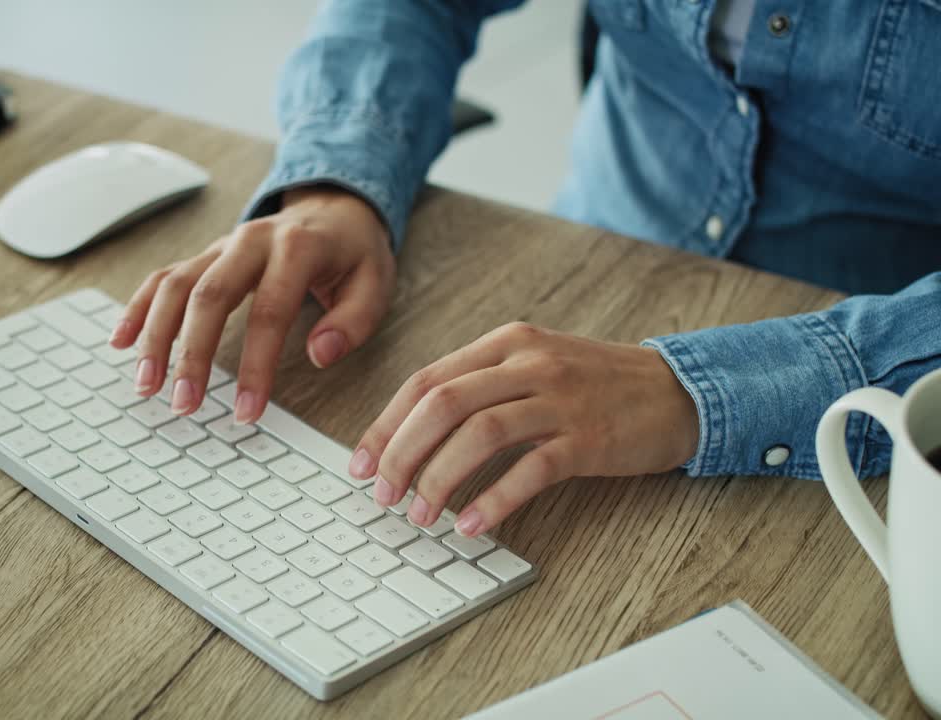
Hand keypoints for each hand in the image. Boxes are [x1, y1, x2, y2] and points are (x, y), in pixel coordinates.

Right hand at [111, 186, 395, 422]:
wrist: (334, 206)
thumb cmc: (353, 253)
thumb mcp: (376, 283)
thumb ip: (353, 321)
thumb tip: (320, 354)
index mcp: (297, 248)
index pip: (270, 311)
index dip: (257, 365)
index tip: (248, 410)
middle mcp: (251, 241)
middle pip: (209, 296)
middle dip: (192, 354)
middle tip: (183, 403)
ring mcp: (222, 245)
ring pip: (176, 285)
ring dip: (156, 336)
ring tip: (146, 385)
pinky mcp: (205, 255)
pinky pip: (163, 277)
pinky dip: (139, 308)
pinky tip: (122, 341)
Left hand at [349, 323, 698, 536]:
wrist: (676, 390)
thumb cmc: (593, 384)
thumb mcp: (532, 365)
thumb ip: (478, 387)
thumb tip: (411, 434)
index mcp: (505, 344)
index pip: (425, 382)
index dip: (386, 425)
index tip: (362, 464)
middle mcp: (527, 363)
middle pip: (441, 404)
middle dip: (401, 453)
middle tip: (383, 494)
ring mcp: (559, 399)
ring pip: (478, 434)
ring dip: (439, 478)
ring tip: (422, 515)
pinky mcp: (587, 438)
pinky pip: (530, 469)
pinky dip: (493, 499)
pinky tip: (471, 524)